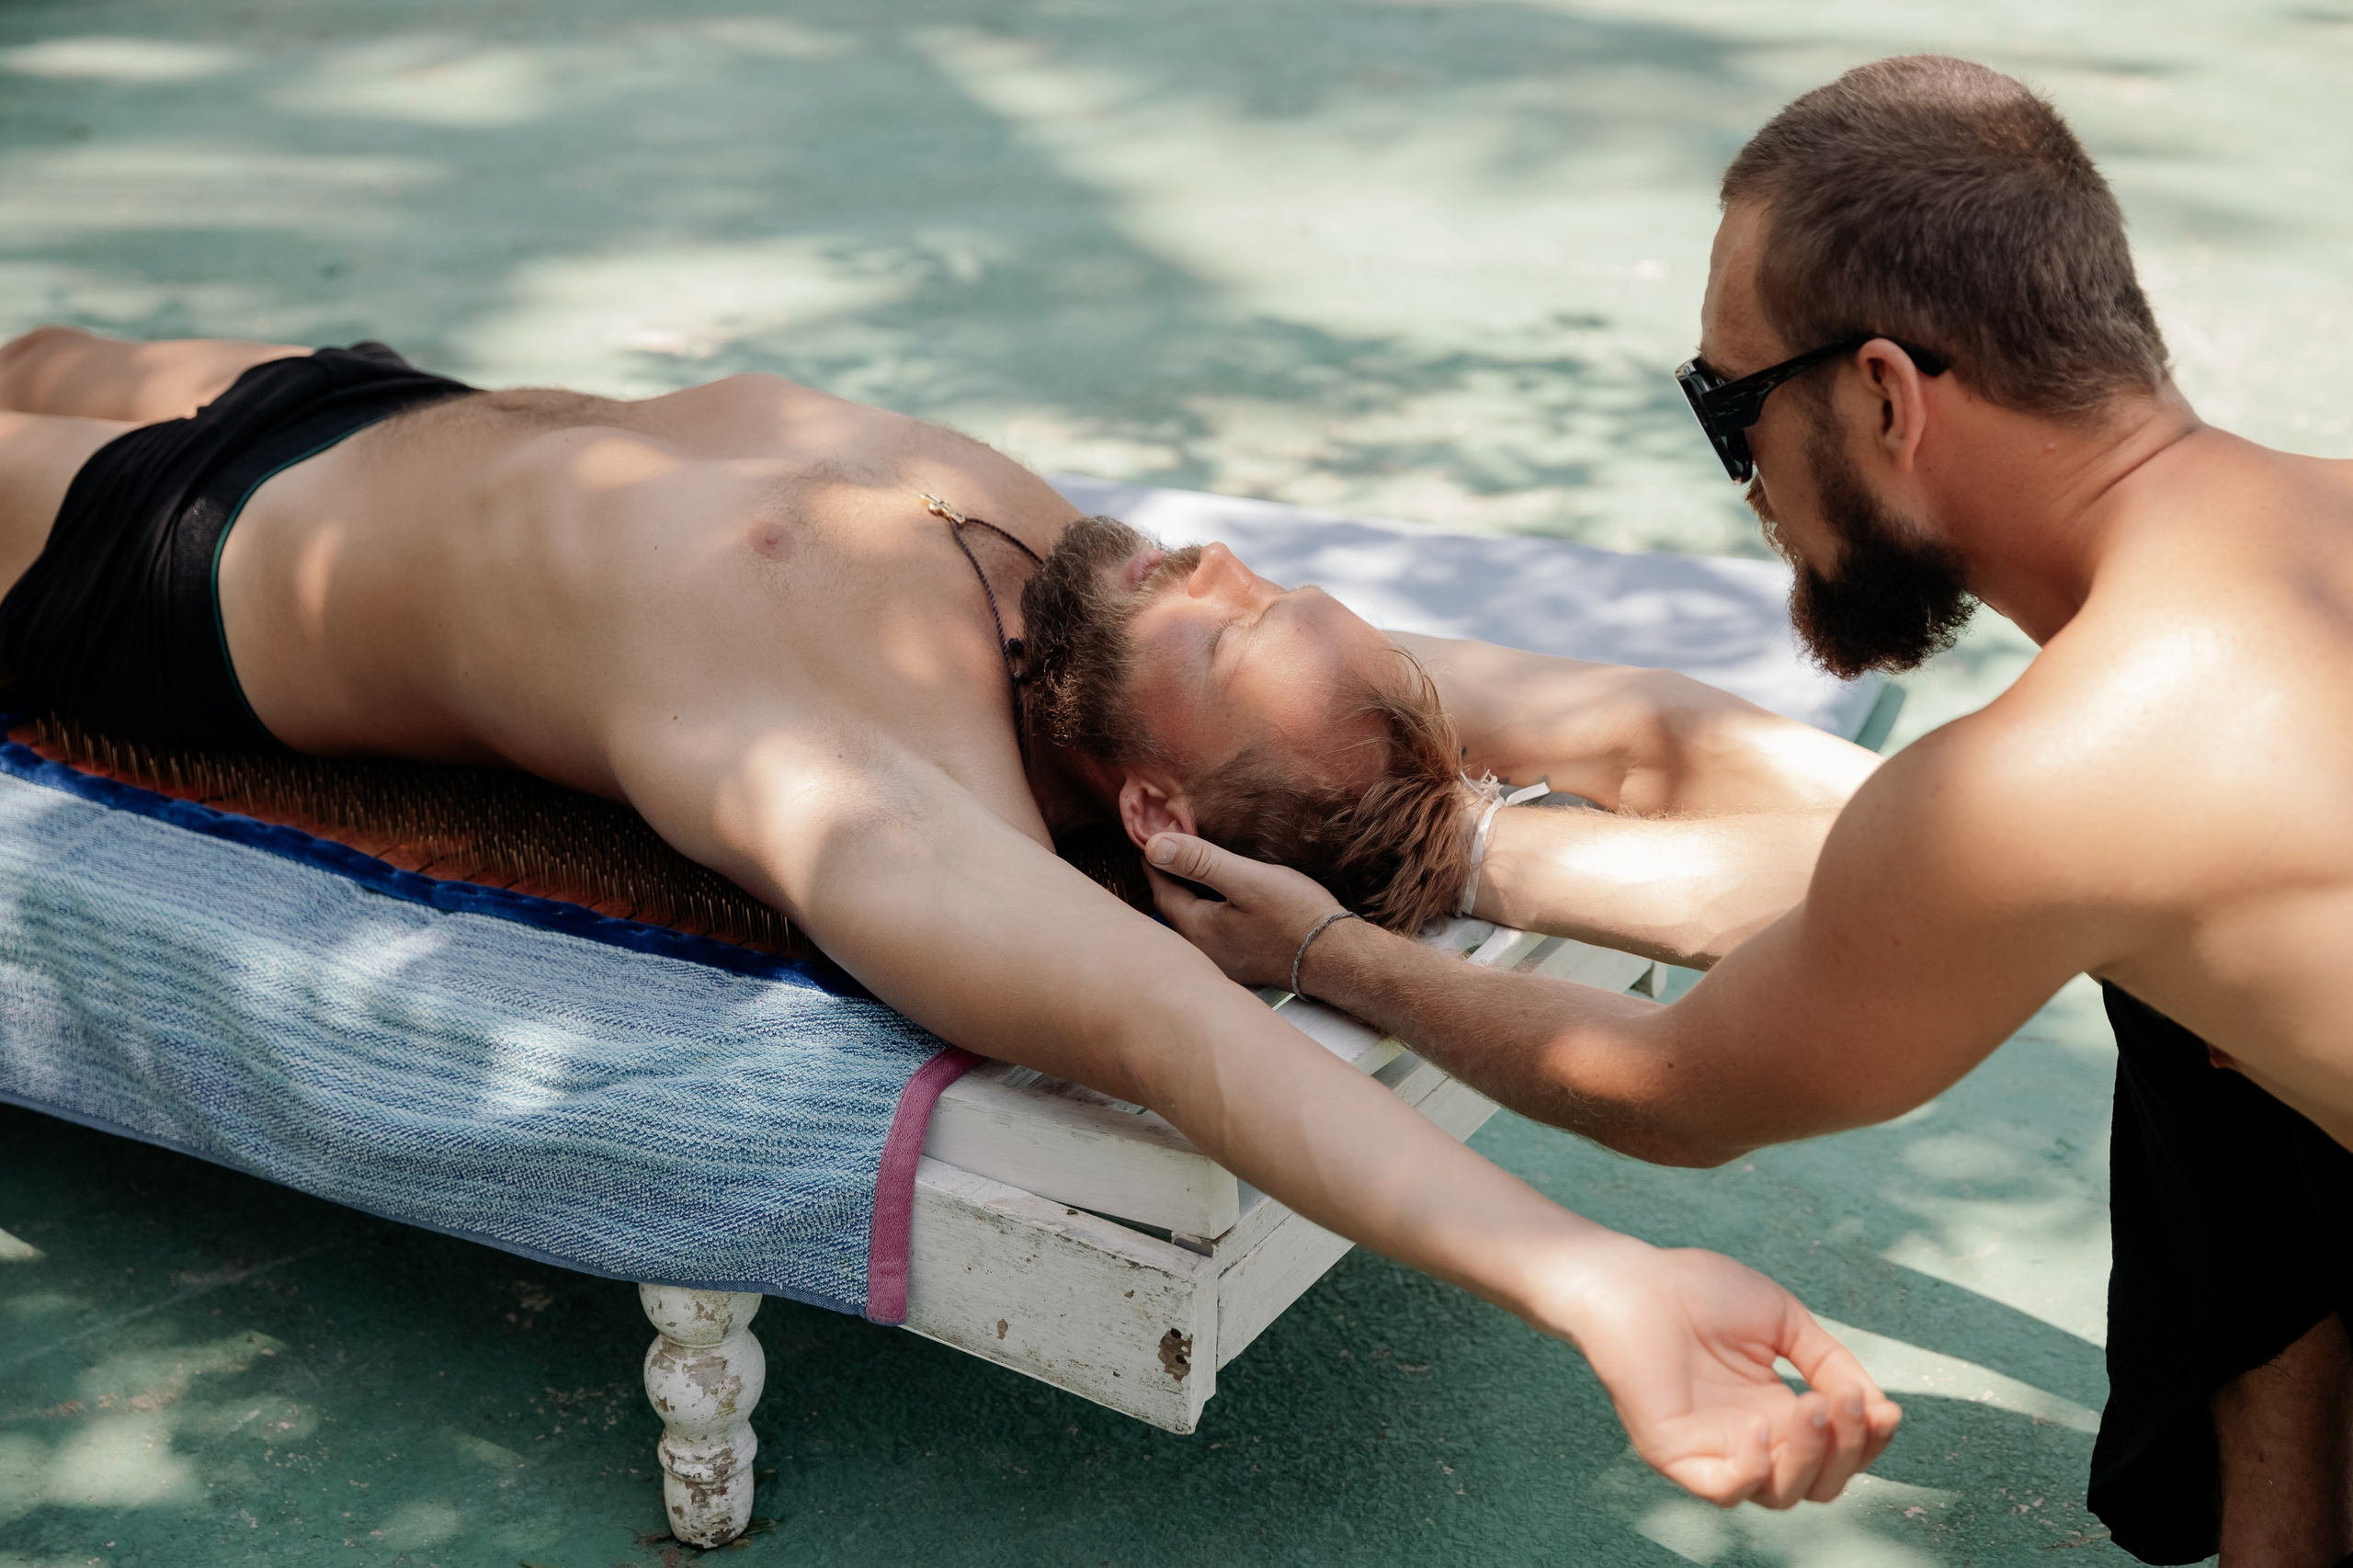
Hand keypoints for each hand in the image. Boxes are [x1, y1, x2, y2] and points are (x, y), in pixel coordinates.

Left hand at [1145, 831, 1346, 990]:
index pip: (1162, 891)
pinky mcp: (1241, 963)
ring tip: (1191, 866)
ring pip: (1192, 920)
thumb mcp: (1247, 879)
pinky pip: (1212, 931)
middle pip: (1173, 909)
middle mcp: (1203, 953)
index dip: (1156, 862)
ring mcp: (1223, 962)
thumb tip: (1153, 846)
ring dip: (1188, 893)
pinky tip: (1221, 897)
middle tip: (1167, 847)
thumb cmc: (1296, 915)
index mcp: (1198, 931)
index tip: (1151, 837)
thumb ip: (1199, 862)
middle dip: (1169, 877)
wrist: (1337, 956)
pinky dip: (1208, 908)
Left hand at [1556, 1239, 1901, 1506]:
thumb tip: (1880, 1410)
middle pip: (1821, 1483)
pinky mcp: (1676, 1456)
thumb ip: (1832, 1364)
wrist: (1634, 1280)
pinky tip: (1762, 1428)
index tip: (1886, 1409)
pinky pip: (1726, 1491)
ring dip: (1811, 1457)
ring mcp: (1713, 1452)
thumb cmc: (1700, 1291)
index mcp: (1779, 1412)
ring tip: (1811, 1405)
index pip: (1839, 1452)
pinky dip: (1755, 1471)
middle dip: (1848, 1450)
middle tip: (1846, 1404)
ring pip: (1782, 1495)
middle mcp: (1751, 1441)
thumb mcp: (1785, 1322)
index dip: (1869, 1439)